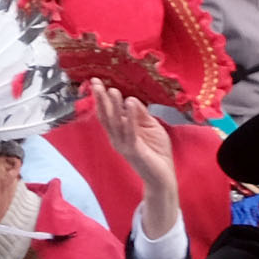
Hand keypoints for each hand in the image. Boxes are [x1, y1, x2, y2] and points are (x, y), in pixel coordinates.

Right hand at [86, 84, 180, 238]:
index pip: (108, 112)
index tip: (97, 82)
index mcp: (119, 132)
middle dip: (101, 99)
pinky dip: (130, 117)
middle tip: (96, 82)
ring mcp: (123, 144)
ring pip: (115, 122)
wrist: (162, 176)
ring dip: (113, 105)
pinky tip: (129, 104)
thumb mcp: (151, 127)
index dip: (102, 98)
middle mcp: (117, 137)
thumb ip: (141, 114)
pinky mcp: (133, 150)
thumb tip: (131, 99)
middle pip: (106, 116)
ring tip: (112, 90)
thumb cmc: (157, 152)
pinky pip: (130, 131)